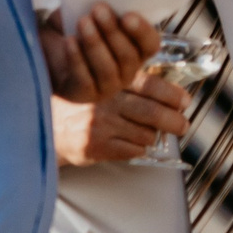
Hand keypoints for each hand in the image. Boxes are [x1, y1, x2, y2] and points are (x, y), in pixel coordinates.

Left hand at [41, 4, 159, 103]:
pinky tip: (69, 41)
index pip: (150, 45)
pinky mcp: (85, 95)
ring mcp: (107, 87)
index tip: (127, 15)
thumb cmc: (74, 28)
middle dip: (113, 31)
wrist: (46, 52)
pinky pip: (85, 79)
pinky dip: (77, 58)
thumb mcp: (87, 13)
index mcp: (136, 50)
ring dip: (95, 43)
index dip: (142, 31)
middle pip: (128, 56)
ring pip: (107, 68)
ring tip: (82, 21)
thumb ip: (99, 8)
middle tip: (98, 9)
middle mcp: (127, 72)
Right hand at [54, 76, 187, 164]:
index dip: (172, 94)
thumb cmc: (82, 105)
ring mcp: (100, 125)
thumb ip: (130, 84)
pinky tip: (133, 143)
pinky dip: (139, 148)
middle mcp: (106, 101)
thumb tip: (169, 91)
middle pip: (152, 112)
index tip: (184, 101)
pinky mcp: (96, 146)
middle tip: (182, 125)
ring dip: (153, 136)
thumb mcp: (103, 85)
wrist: (48, 125)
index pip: (150, 85)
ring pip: (145, 134)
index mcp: (111, 82)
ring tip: (151, 133)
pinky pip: (133, 150)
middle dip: (174, 121)